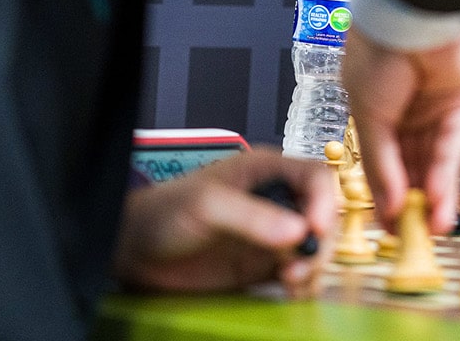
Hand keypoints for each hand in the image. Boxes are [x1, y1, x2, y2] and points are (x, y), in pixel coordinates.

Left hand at [110, 148, 335, 297]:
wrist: (135, 251)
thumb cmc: (164, 212)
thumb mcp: (208, 205)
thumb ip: (252, 216)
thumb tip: (299, 231)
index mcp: (266, 171)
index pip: (314, 177)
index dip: (324, 201)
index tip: (317, 228)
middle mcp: (275, 200)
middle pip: (322, 214)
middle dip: (321, 239)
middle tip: (305, 262)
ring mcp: (271, 234)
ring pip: (314, 246)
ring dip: (313, 263)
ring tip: (294, 279)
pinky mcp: (262, 265)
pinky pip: (296, 272)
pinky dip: (301, 282)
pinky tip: (290, 287)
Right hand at [340, 29, 459, 235]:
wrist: (405, 17)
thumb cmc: (375, 52)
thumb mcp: (367, 117)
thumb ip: (380, 164)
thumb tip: (386, 205)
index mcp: (376, 109)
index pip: (384, 161)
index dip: (386, 193)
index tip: (386, 225)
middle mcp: (407, 110)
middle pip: (411, 164)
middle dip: (412, 200)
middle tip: (411, 233)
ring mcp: (434, 107)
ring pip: (434, 160)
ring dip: (434, 195)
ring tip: (430, 228)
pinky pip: (452, 145)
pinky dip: (446, 174)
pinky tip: (439, 201)